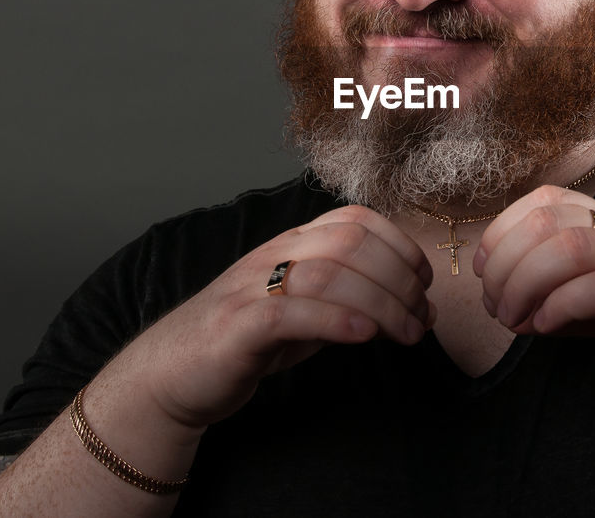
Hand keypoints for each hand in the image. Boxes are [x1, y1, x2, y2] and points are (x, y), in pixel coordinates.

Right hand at [106, 205, 434, 429]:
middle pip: (349, 243)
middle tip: (421, 317)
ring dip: (380, 304)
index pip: (356, 219)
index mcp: (292, 244)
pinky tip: (364, 336)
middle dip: (398, 278)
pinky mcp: (237, 327)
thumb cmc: (247, 341)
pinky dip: (335, 321)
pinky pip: (290, 312)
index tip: (425, 282)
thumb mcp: (308, 312)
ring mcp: (252, 288)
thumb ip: (353, 301)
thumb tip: (415, 306)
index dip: (400, 245)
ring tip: (407, 333)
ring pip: (327, 274)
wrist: (170, 375)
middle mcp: (273, 255)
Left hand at [473, 185, 594, 402]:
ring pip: (567, 247)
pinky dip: (562, 307)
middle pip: (546, 219)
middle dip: (503, 262)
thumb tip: (531, 313)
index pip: (548, 199)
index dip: (503, 229)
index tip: (487, 269)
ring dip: (523, 285)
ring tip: (514, 321)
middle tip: (497, 307)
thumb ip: (584, 300)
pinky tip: (546, 328)